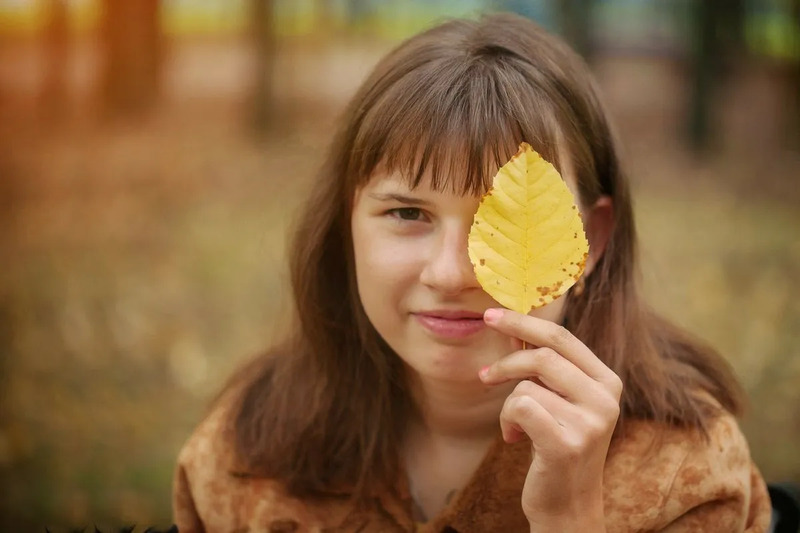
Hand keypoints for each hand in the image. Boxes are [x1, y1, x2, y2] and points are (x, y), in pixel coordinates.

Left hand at [479, 308, 621, 531]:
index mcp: (607, 381)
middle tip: (484, 376)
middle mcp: (606, 399)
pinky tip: (515, 439)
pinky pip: (520, 407)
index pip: (562, 336)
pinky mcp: (567, 444)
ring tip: (515, 427)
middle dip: (506, 361)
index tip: (491, 315)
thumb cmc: (556, 446)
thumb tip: (512, 327)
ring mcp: (590, 422)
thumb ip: (542, 366)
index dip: (523, 322)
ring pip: (526, 385)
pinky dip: (507, 420)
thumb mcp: (557, 401)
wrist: (568, 506)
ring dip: (508, 405)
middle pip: (543, 354)